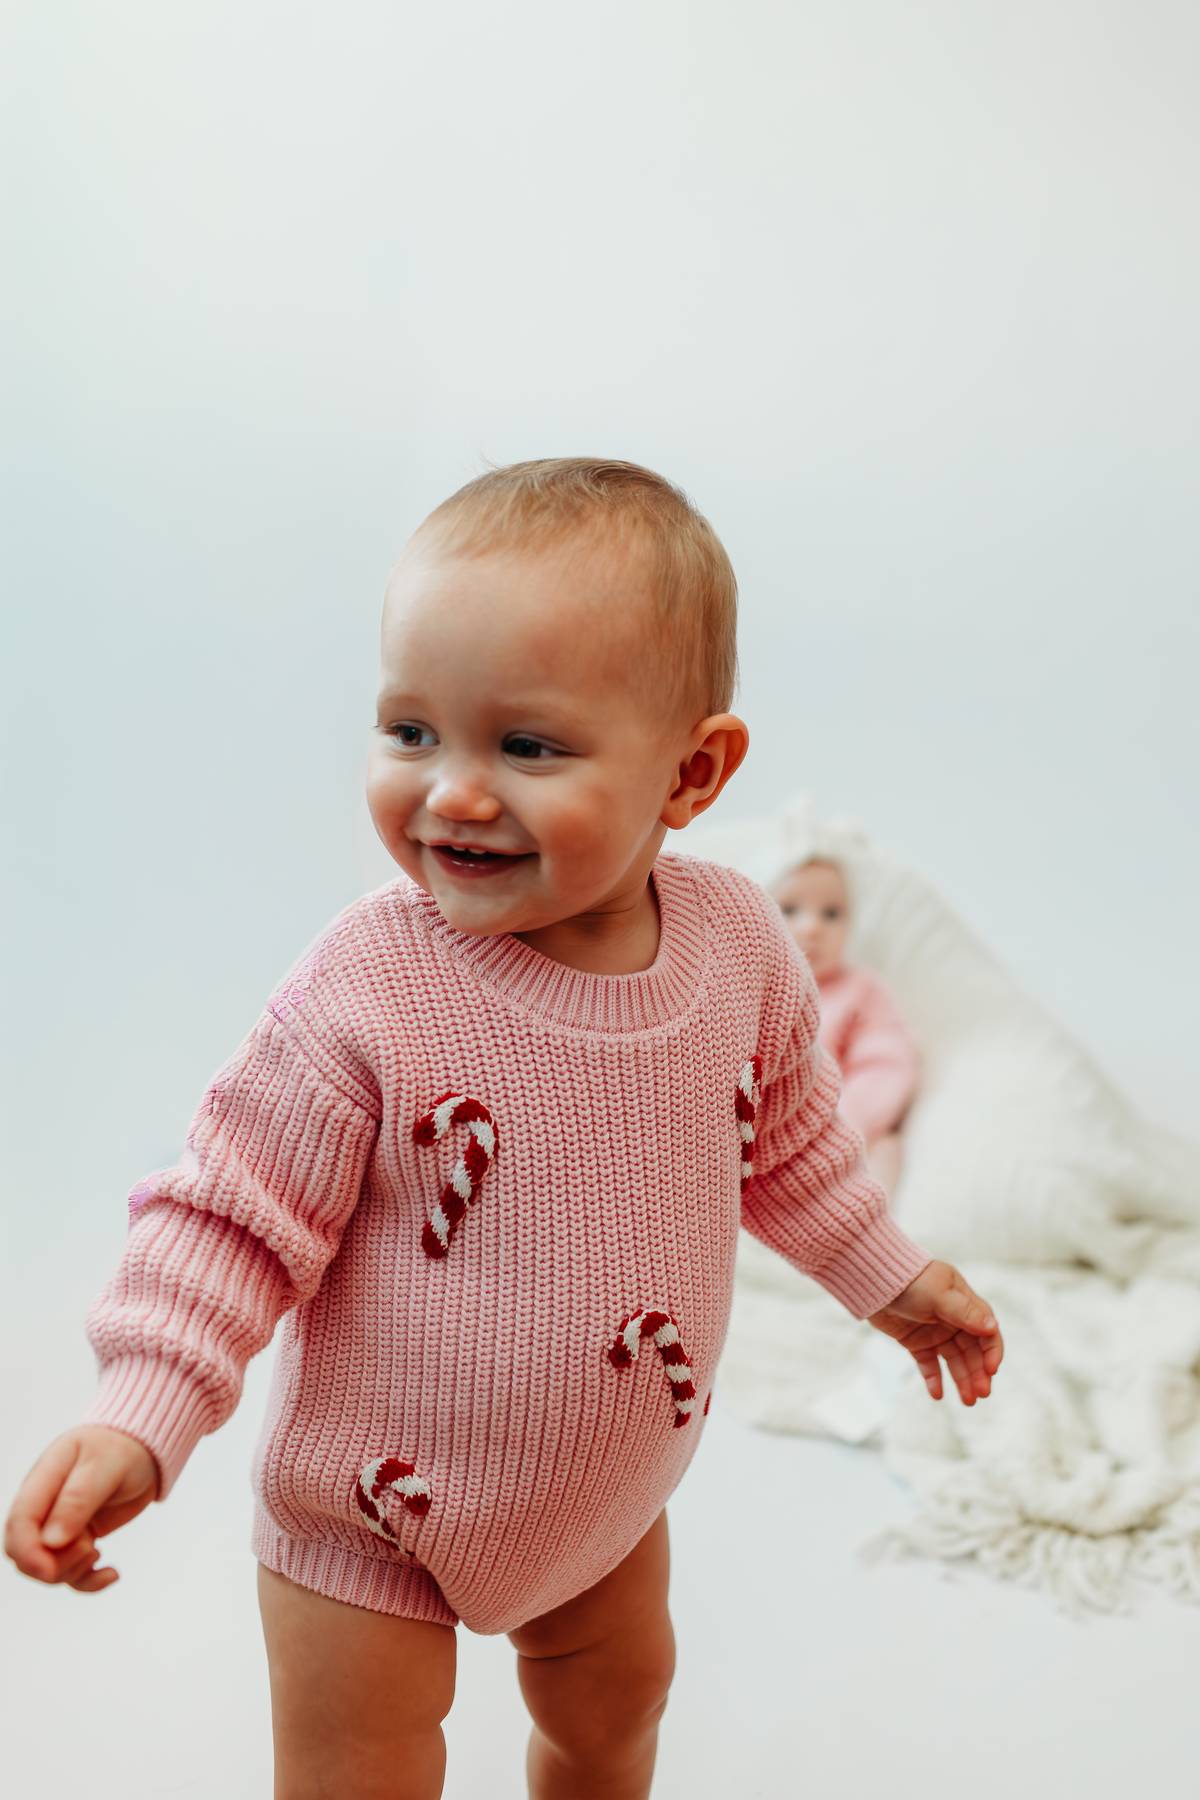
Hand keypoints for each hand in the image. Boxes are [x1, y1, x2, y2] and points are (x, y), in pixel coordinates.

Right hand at [4, 1425, 159, 1592]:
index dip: (28, 1554)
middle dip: (52, 1566)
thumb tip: (51, 1541)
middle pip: (24, 1553)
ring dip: (71, 1572)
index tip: (51, 1570)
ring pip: (46, 1567)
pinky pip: (72, 1572)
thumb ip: (77, 1500)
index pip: (18, 1524)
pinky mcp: (77, 1538)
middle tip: (89, 1550)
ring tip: (97, 1552)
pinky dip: (89, 1581)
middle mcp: (44, 1506)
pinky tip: (112, 1573)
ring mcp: (58, 1524)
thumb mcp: (103, 1466)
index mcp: (42, 1481)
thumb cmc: (122, 1447)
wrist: (144, 1447)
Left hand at [867, 1260, 1003, 1404]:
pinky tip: (937, 1394)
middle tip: (981, 1394)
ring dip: (961, 1380)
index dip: (991, 1352)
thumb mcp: (939, 1295)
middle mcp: (954, 1319)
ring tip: (967, 1401)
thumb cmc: (909, 1280)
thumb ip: (965, 1312)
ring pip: (954, 1361)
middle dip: (978, 1373)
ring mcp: (935, 1331)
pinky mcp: (916, 1342)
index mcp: (965, 1304)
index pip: (986, 1332)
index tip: (991, 1370)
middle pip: (972, 1351)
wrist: (873, 1280)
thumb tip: (992, 1327)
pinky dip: (934, 1379)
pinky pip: (929, 1364)